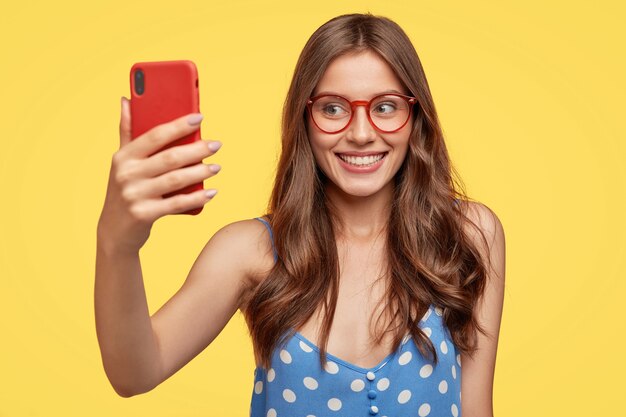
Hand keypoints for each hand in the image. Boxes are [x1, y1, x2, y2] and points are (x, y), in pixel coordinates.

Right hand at [97, 97, 221, 253]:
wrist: (114, 231)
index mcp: (123, 156)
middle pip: (170, 157)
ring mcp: (135, 195)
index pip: (155, 135)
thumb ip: (126, 131)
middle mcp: (127, 174)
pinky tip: (211, 192)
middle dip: (196, 149)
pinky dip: (197, 198)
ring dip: (201, 172)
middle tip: (216, 145)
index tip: (200, 118)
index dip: (179, 125)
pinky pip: (177, 204)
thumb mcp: (121, 161)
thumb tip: (126, 100)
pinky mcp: (144, 214)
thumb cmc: (125, 190)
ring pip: (176, 179)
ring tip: (216, 167)